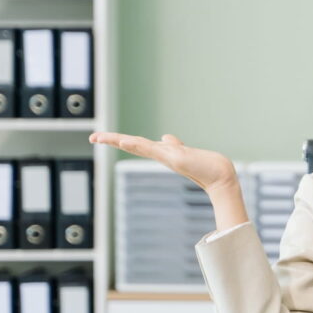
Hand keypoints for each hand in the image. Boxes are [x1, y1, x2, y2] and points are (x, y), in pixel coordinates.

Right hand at [89, 132, 236, 195]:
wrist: (220, 175)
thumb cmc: (205, 165)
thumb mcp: (185, 151)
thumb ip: (174, 145)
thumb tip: (165, 137)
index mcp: (162, 152)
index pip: (137, 144)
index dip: (120, 140)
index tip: (103, 137)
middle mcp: (162, 154)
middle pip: (133, 144)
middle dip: (113, 141)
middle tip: (93, 137)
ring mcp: (167, 156)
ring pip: (139, 146)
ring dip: (120, 141)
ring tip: (101, 137)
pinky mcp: (174, 158)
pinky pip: (152, 150)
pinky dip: (138, 146)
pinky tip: (125, 141)